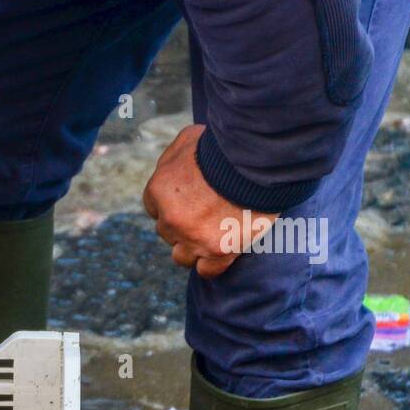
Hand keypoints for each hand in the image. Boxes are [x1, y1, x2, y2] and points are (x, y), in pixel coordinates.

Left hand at [141, 125, 276, 278]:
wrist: (256, 160)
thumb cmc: (224, 145)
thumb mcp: (190, 138)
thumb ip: (177, 155)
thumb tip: (179, 161)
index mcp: (158, 190)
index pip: (153, 207)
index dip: (171, 205)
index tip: (187, 201)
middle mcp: (170, 218)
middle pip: (167, 231)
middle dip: (182, 224)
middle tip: (205, 213)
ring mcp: (193, 238)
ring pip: (181, 256)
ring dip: (192, 247)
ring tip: (211, 235)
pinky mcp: (218, 251)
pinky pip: (206, 271)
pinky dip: (211, 264)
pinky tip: (220, 253)